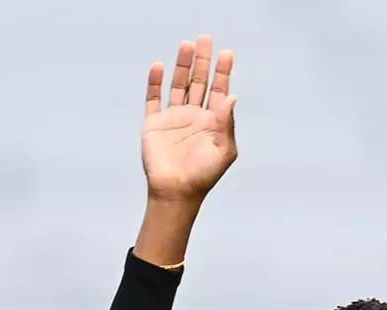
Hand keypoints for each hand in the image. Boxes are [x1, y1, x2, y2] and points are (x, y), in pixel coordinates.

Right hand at [142, 34, 236, 202]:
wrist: (176, 192)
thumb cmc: (203, 176)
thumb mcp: (224, 151)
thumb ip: (227, 123)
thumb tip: (232, 96)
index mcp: (212, 122)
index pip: (219, 91)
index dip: (223, 72)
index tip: (226, 53)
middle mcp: (193, 116)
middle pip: (199, 82)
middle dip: (203, 62)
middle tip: (206, 40)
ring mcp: (173, 119)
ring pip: (178, 85)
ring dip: (182, 66)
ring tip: (186, 46)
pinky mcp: (154, 124)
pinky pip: (154, 99)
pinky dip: (155, 83)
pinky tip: (159, 67)